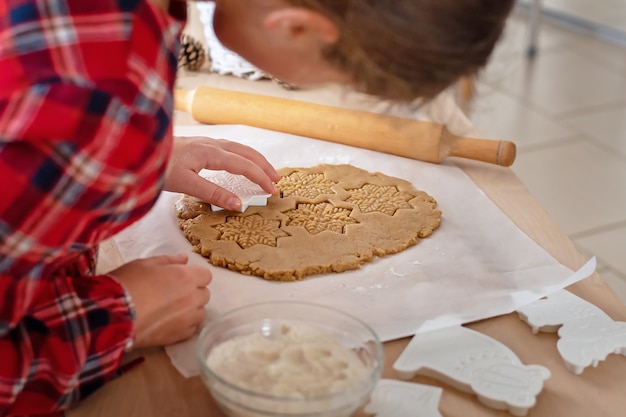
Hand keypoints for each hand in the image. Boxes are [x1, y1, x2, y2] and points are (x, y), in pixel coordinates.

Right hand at [109, 254, 211, 348]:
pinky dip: (185, 325)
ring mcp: (187, 319)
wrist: (113, 315)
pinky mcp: (179, 336)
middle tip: (174, 293)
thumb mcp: (146, 264)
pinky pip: (192, 329)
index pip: (206, 275)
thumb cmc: (128, 283)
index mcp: (186, 277)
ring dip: (191, 309)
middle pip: (205, 294)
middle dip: (194, 292)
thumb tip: (184, 259)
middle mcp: (192, 298)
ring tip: (172, 309)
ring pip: (201, 312)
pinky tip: (169, 322)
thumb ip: (170, 260)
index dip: (195, 275)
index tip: (183, 277)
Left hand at [165, 136, 280, 209]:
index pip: (244, 165)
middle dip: (263, 166)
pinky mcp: (197, 145)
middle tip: (277, 181)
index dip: (260, 178)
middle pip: (245, 152)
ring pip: (237, 148)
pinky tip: (238, 161)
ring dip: (254, 159)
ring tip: (264, 171)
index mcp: (210, 153)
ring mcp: (204, 142)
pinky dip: (241, 156)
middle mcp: (210, 144)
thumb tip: (239, 203)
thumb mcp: (185, 184)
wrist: (133, 149)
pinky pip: (228, 148)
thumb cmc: (157, 166)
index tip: (273, 191)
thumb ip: (213, 193)